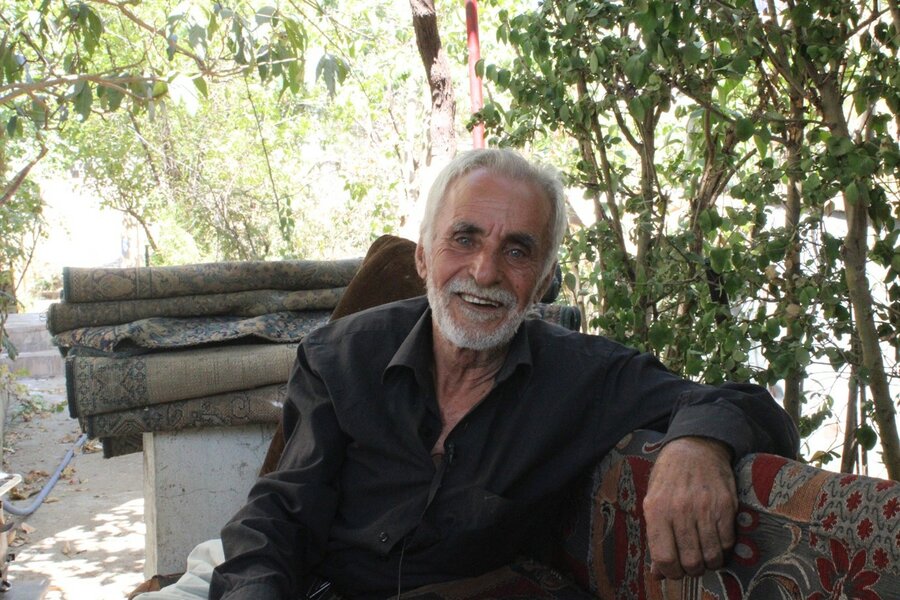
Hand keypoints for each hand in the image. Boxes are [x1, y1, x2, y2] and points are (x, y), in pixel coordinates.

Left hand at [643, 436, 736, 579]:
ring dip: (709, 562)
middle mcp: (680, 510)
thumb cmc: (669, 477)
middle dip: (691, 570)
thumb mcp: (653, 501)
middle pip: (691, 561)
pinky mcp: (726, 505)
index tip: (674, 571)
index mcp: (657, 509)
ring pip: (712, 555)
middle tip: (691, 564)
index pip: (664, 557)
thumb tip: (657, 574)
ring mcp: (705, 508)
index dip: (670, 572)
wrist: (694, 448)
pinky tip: (716, 541)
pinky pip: (727, 541)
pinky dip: (723, 548)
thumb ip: (655, 537)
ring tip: (705, 556)